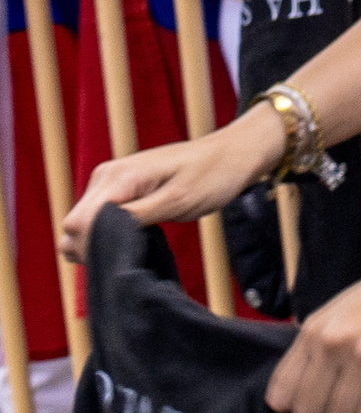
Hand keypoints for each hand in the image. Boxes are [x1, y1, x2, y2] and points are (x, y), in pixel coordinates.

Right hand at [66, 105, 291, 252]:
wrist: (234, 153)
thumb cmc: (213, 176)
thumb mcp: (177, 201)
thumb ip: (134, 218)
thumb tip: (96, 238)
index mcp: (117, 177)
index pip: (78, 223)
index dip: (91, 247)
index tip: (120, 259)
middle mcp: (105, 176)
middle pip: (74, 225)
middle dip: (92, 247)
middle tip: (129, 257)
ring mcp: (110, 181)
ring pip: (83, 223)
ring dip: (99, 241)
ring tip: (134, 248)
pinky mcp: (119, 188)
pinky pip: (98, 217)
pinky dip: (107, 233)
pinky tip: (132, 240)